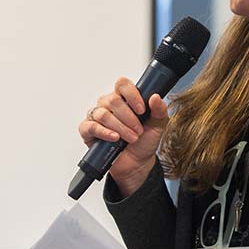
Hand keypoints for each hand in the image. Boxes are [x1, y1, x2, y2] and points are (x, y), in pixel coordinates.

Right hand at [77, 77, 168, 196]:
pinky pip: (90, 126)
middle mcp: (109, 105)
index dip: (132, 94)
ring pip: (103, 114)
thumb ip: (159, 110)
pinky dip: (103, 132)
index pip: (122, 84)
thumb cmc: (144, 142)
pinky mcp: (88, 131)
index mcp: (124, 99)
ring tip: (130, 138)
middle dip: (129, 117)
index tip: (142, 110)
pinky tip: (114, 138)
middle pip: (113, 100)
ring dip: (120, 127)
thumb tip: (155, 97)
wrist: (137, 164)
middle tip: (138, 130)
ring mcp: (97, 117)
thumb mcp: (158, 126)